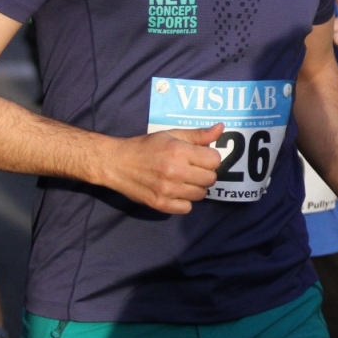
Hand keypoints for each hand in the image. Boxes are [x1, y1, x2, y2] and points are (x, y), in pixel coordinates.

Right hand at [100, 125, 224, 212]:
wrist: (116, 163)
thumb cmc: (145, 147)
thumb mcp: (171, 135)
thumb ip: (198, 135)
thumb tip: (221, 128)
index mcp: (179, 151)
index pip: (215, 160)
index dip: (210, 158)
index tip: (200, 158)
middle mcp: (175, 171)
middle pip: (210, 179)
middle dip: (205, 173)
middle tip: (192, 170)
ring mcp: (168, 190)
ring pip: (201, 194)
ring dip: (195, 188)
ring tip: (183, 180)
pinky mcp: (160, 204)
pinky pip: (187, 208)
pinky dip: (183, 202)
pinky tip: (175, 192)